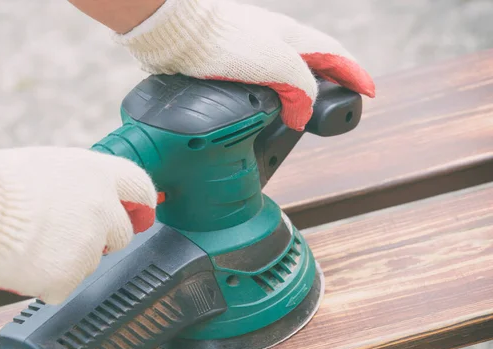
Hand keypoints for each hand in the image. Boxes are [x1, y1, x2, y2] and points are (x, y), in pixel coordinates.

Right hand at [0, 147, 156, 303]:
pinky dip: (47, 281)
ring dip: (70, 260)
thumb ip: (80, 184)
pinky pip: (65, 285)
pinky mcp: (70, 275)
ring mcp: (90, 243)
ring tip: (33, 245)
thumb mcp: (49, 166)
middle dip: (102, 240)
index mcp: (97, 174)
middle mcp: (102, 208)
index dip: (140, 205)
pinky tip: (24, 263)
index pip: (140, 188)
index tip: (138, 214)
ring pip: (91, 262)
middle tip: (67, 236)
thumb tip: (88, 198)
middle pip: (122, 235)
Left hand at [115, 0, 374, 130]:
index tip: (368, 93)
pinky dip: (273, 93)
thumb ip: (300, 90)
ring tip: (304, 112)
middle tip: (339, 103)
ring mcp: (252, 49)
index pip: (336, 55)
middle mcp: (276, 39)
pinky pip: (262, 78)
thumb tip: (301, 116)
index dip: (355, 75)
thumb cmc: (226, 42)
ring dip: (300, 90)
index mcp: (293, 37)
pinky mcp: (230, 61)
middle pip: (314, 62)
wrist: (176, 35)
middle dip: (331, 82)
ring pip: (287, 71)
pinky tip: (266, 105)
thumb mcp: (276, 66)